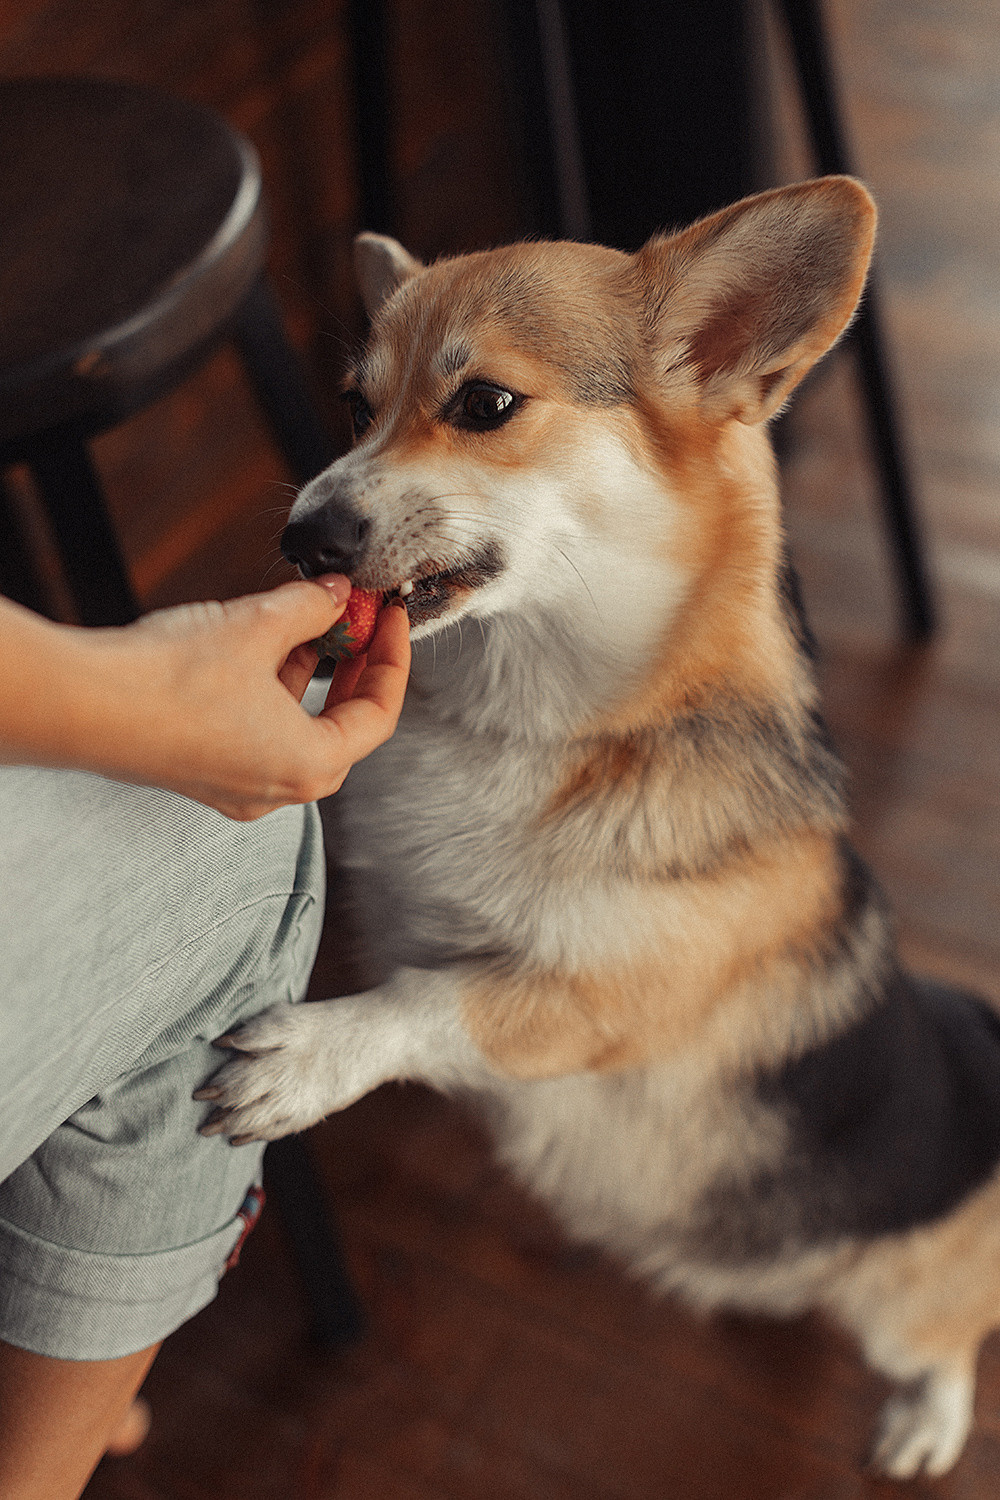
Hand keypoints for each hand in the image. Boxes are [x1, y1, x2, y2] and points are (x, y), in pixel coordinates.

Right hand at [0, 579, 409, 819]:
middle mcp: (281, 791)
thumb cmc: (174, 677)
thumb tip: (338, 593)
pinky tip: (265, 647)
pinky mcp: (206, 775)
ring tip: (315, 623)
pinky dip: (273, 694)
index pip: (379, 715)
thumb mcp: (257, 627)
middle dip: (354, 669)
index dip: (392, 658)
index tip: (391, 616)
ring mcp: (241, 789)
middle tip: (362, 622)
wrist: (84, 706)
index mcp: (310, 766)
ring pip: (299, 730)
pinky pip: (260, 735)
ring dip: (311, 678)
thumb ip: (310, 608)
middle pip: (344, 728)